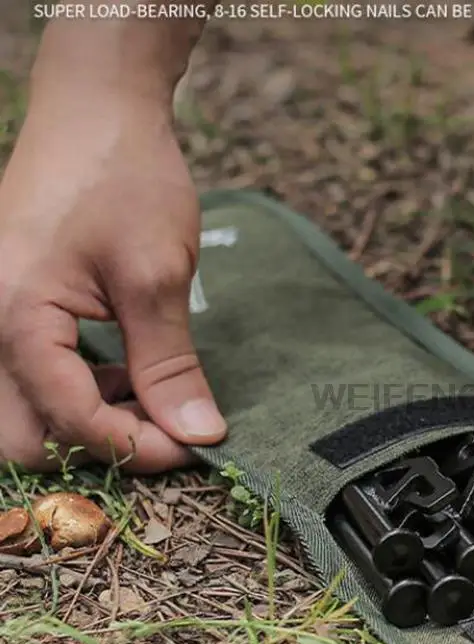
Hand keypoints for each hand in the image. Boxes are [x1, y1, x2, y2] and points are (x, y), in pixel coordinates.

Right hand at [0, 81, 225, 472]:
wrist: (96, 109)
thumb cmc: (125, 177)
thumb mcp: (157, 277)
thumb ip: (170, 365)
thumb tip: (199, 433)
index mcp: (15, 319)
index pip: (71, 423)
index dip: (139, 447)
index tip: (196, 444)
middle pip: (25, 438)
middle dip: (98, 447)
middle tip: (165, 429)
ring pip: (25, 414)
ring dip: (87, 423)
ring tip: (150, 394)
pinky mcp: (8, 308)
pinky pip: (32, 379)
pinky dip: (79, 392)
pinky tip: (126, 371)